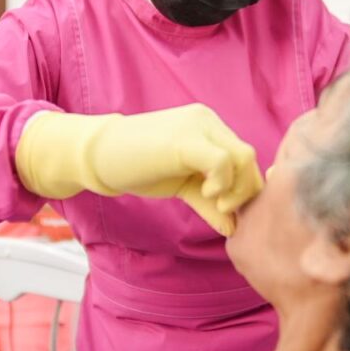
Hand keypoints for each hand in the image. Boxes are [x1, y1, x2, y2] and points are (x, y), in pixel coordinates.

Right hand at [16, 105, 263, 235]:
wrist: (100, 154)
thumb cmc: (139, 168)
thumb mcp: (183, 186)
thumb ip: (209, 203)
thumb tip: (234, 229)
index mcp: (210, 128)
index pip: (245, 157)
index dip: (244, 187)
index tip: (226, 209)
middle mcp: (208, 121)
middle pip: (249, 157)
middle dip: (245, 190)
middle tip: (224, 210)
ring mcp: (198, 126)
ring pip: (243, 157)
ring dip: (236, 188)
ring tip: (214, 202)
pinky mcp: (186, 139)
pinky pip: (223, 161)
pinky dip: (222, 183)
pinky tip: (205, 193)